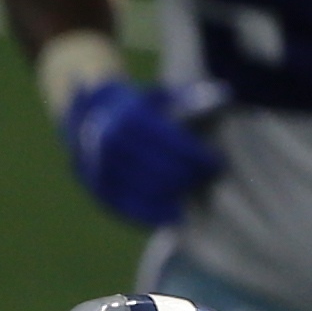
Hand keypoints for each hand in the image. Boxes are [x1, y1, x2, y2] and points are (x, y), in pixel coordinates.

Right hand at [56, 73, 227, 226]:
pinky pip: (129, 207)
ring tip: (194, 191)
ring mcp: (101, 168)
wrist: (86, 120)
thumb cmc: (136, 109)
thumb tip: (225, 95)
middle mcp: (112, 143)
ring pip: (146, 189)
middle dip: (190, 175)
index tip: (218, 163)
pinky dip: (154, 213)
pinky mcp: (98, 188)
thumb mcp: (158, 97)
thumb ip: (188, 98)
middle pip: (161, 168)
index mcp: (129, 118)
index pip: (172, 143)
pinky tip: (176, 215)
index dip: (198, 156)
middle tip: (209, 178)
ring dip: (175, 193)